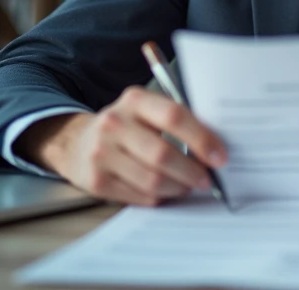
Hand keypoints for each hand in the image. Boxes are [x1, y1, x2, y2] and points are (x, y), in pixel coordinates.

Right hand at [17, 86, 227, 205]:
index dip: (202, 139)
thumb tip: (216, 148)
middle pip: (163, 154)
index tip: (220, 157)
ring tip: (188, 186)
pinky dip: (160, 197)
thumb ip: (177, 121)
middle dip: (192, 171)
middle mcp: (114, 123)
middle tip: (207, 180)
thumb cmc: (127, 126)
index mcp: (134, 100)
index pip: (174, 116)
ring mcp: (101, 153)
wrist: (78, 143)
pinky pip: (140, 195)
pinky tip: (167, 192)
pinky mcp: (96, 181)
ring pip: (152, 180)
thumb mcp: (147, 111)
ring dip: (178, 188)